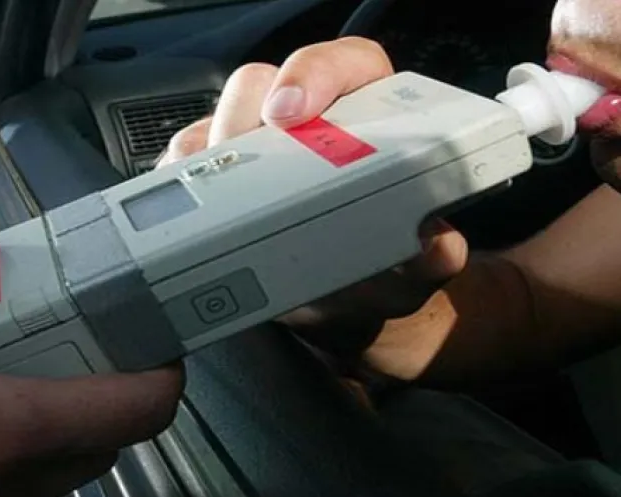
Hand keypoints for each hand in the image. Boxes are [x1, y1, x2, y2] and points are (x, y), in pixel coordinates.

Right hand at [0, 217, 182, 496]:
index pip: (137, 411)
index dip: (167, 373)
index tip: (164, 342)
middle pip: (109, 441)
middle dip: (118, 392)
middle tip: (96, 342)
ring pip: (64, 470)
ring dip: (72, 422)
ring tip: (36, 366)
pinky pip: (16, 484)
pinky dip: (25, 446)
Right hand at [157, 37, 467, 373]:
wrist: (342, 306)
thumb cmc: (382, 270)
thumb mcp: (411, 268)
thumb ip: (428, 257)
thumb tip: (439, 248)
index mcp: (368, 118)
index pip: (347, 65)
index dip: (316, 74)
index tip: (294, 110)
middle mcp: (306, 122)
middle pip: (260, 84)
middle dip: (244, 120)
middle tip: (245, 168)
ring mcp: (255, 148)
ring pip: (214, 122)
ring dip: (210, 160)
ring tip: (221, 208)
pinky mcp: (214, 179)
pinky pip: (181, 167)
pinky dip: (180, 189)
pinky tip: (193, 220)